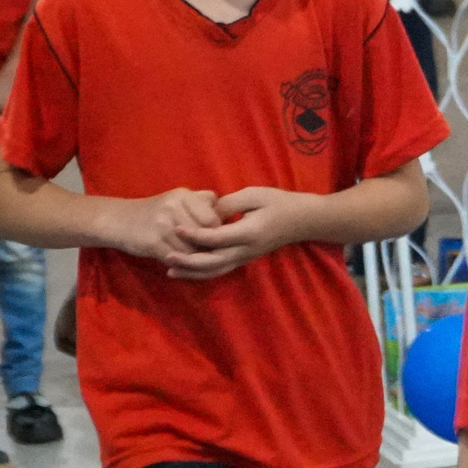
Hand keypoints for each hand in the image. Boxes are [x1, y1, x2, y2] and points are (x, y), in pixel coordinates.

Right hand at [107, 186, 224, 262]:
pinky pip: (177, 259)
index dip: (217, 231)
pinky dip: (181, 264)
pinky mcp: (153, 243)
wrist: (118, 220)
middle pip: (204, 235)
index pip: (213, 218)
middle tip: (206, 252)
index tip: (214, 237)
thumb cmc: (154, 211)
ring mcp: (162, 225)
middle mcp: (173, 207)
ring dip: (195, 258)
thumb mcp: (177, 199)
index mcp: (183, 195)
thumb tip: (227, 212)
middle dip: (207, 246)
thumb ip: (201, 202)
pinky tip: (179, 262)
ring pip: (192, 250)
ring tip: (194, 259)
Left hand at [166, 185, 310, 279]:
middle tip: (166, 255)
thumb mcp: (254, 195)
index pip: (216, 237)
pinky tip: (187, 270)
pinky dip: (202, 272)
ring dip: (192, 272)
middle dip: (188, 261)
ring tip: (170, 270)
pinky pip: (220, 270)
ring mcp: (244, 257)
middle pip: (213, 262)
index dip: (195, 234)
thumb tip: (207, 212)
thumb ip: (229, 204)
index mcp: (248, 233)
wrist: (301, 220)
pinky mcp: (243, 259)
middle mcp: (245, 250)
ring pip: (215, 271)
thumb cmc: (278, 203)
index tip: (175, 227)